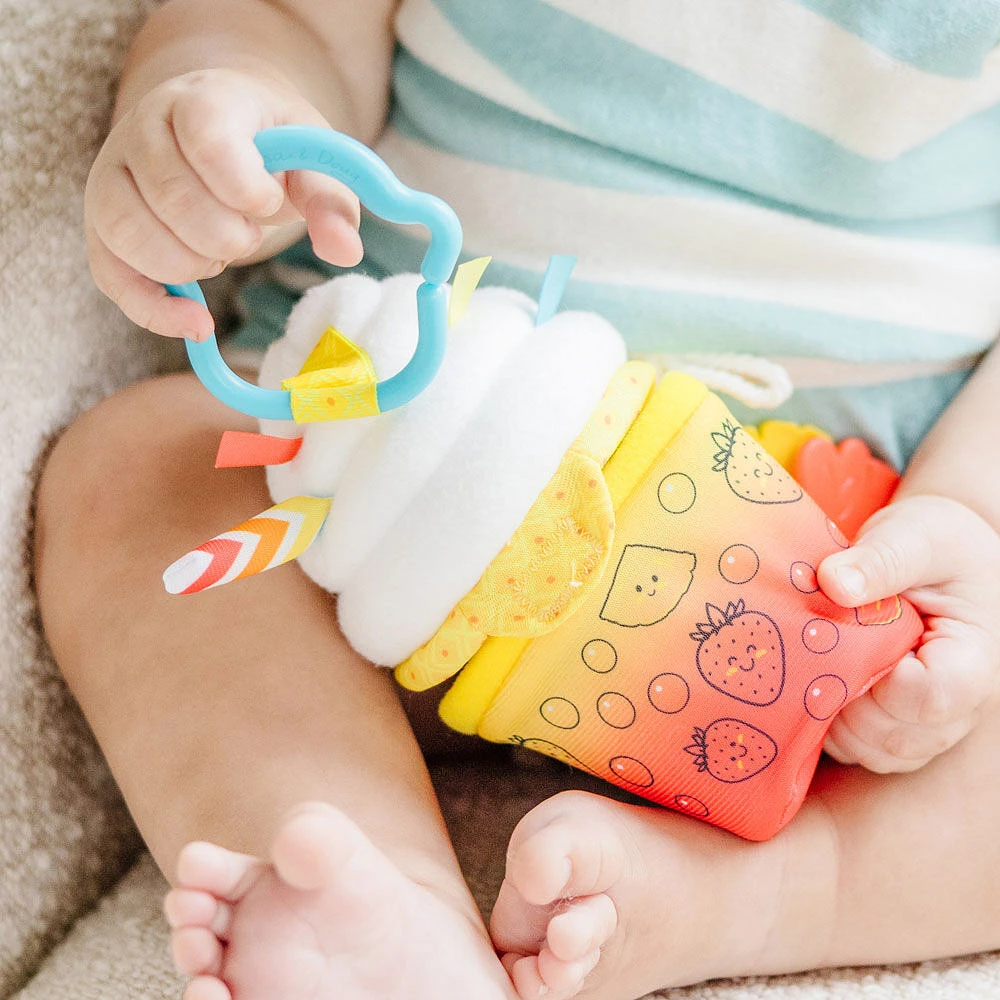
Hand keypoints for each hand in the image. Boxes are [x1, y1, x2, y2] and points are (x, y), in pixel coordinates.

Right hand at [85, 68, 363, 339]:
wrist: (219, 131)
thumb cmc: (269, 148)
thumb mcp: (312, 159)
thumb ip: (331, 201)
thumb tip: (345, 251)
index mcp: (202, 100)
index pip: (206, 137)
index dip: (244, 186)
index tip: (268, 202)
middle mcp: (143, 130)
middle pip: (172, 199)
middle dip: (226, 237)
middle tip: (248, 233)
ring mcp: (112, 176)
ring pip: (132, 236)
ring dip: (191, 265)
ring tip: (219, 252)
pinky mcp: (102, 226)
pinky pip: (112, 277)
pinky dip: (157, 310)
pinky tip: (199, 322)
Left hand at [817, 494, 999, 772]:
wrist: (935, 552)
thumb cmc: (934, 540)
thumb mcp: (915, 534)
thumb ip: (882, 558)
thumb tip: (833, 582)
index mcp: (975, 654)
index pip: (932, 697)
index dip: (883, 682)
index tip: (854, 644)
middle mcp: (962, 701)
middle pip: (901, 735)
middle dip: (849, 701)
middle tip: (822, 653)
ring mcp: (932, 720)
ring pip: (880, 752)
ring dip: (836, 720)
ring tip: (820, 665)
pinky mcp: (901, 724)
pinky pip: (865, 751)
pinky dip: (833, 729)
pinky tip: (818, 683)